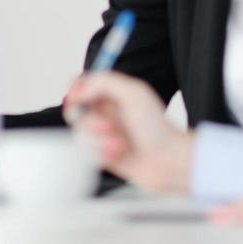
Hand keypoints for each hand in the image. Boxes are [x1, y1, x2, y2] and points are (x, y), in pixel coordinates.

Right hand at [63, 71, 192, 194]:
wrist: (168, 161)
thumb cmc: (157, 128)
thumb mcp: (133, 93)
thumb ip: (103, 82)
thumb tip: (79, 90)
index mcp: (113, 94)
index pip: (82, 84)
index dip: (75, 90)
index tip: (78, 98)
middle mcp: (106, 112)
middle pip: (76, 111)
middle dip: (90, 121)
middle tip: (108, 126)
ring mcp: (103, 134)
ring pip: (81, 134)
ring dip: (99, 140)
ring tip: (119, 144)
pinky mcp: (102, 154)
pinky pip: (86, 153)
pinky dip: (101, 154)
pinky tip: (118, 155)